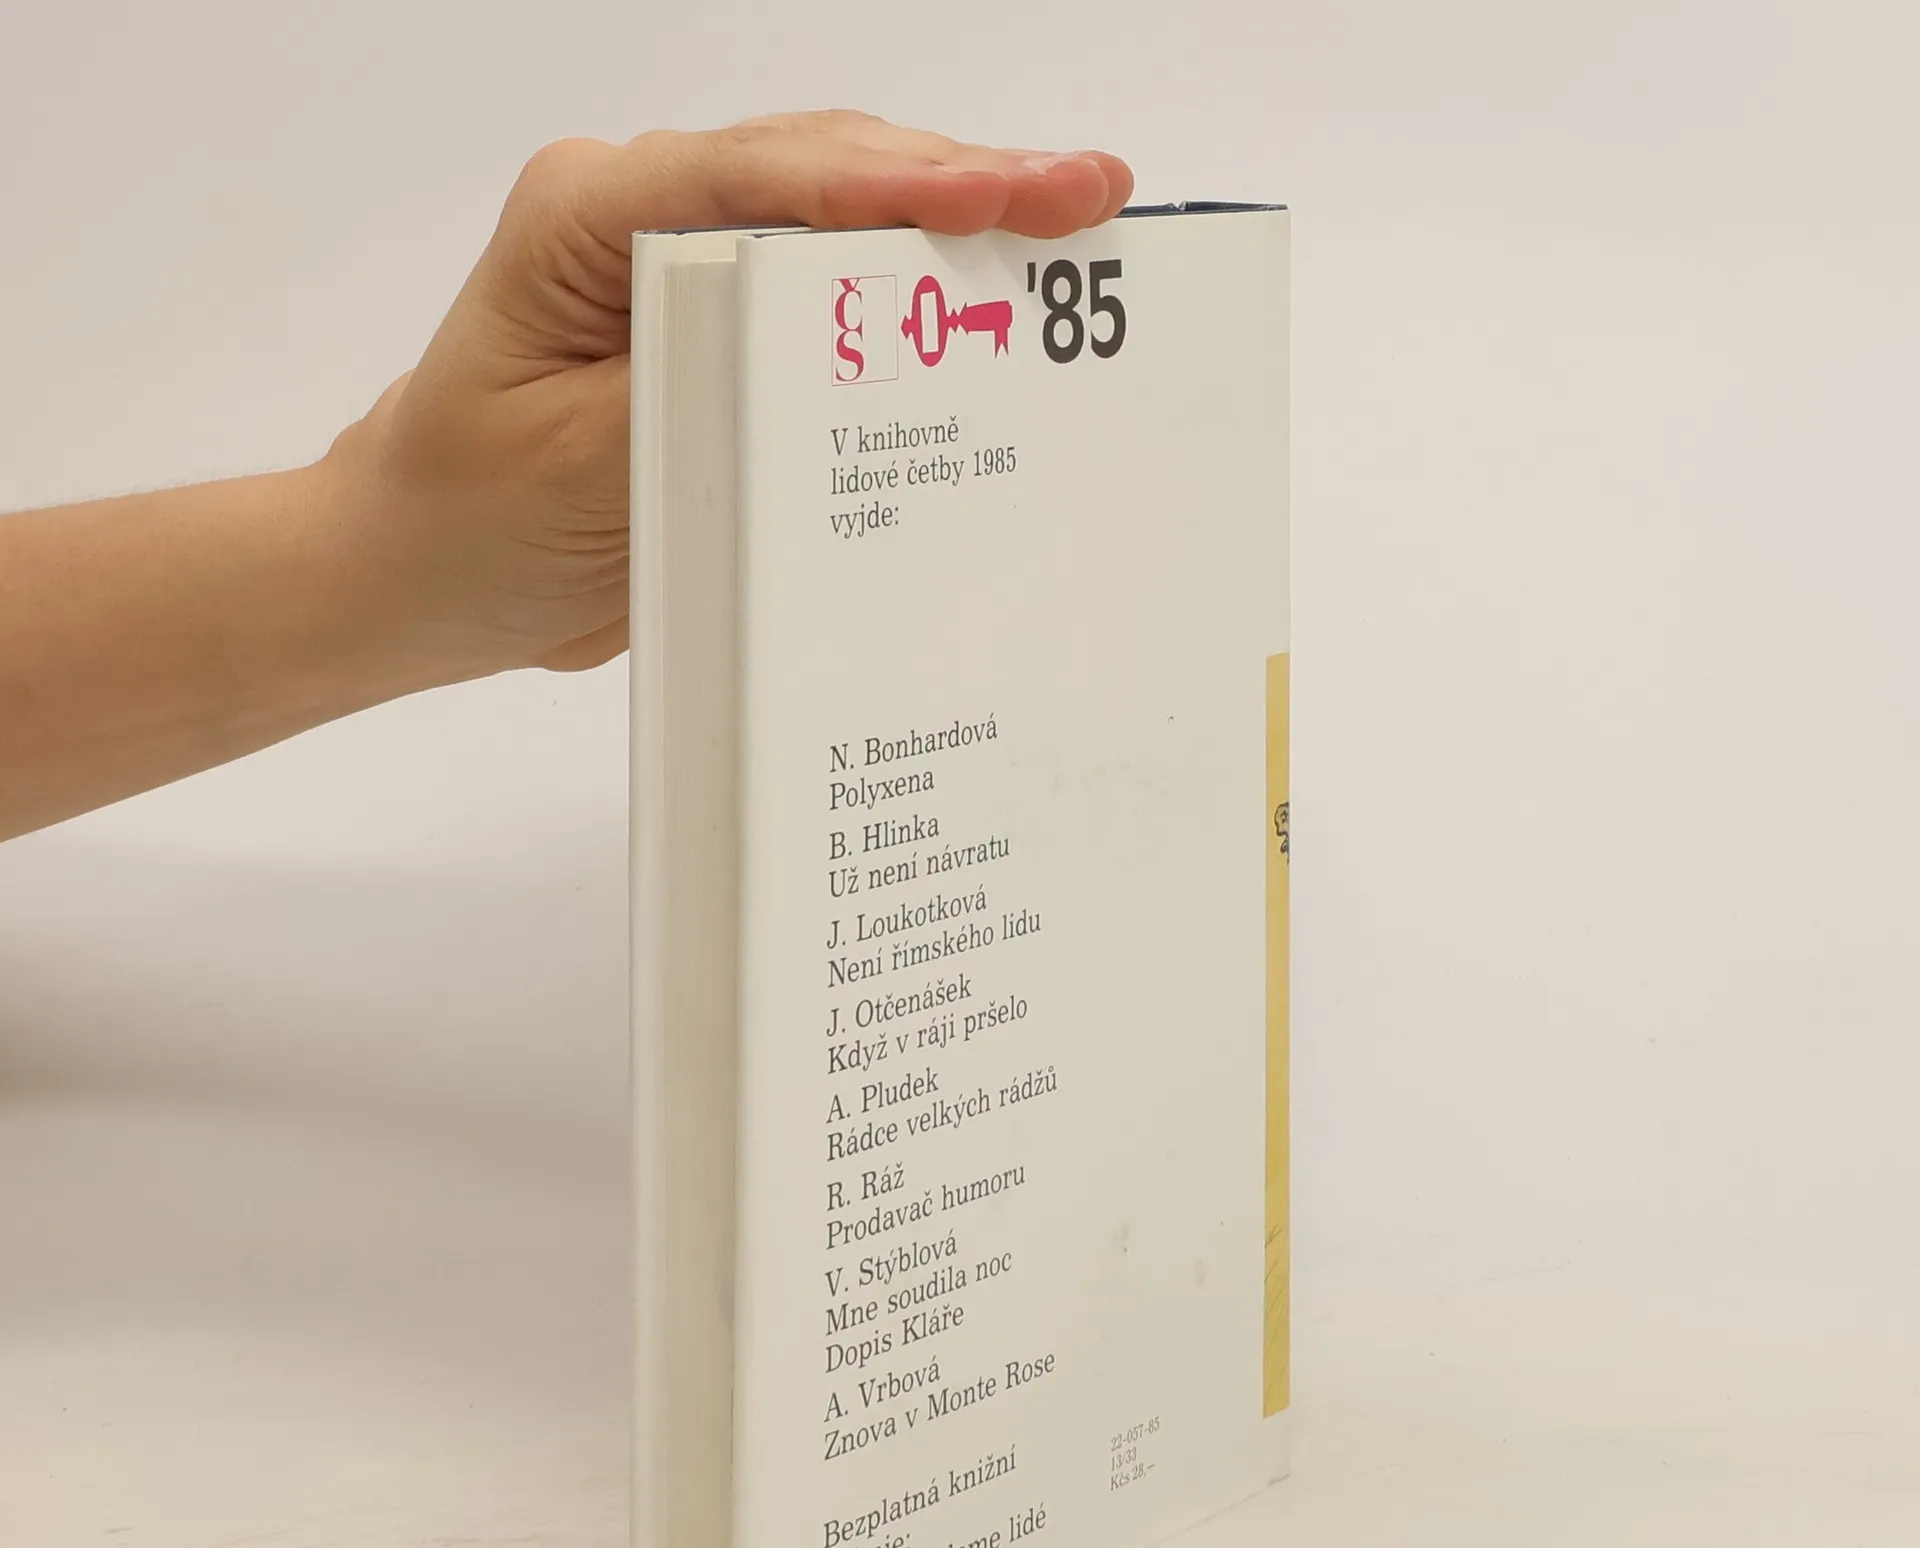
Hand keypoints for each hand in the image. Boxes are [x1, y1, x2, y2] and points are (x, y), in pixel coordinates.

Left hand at [328, 112, 1132, 683]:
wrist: (429, 573)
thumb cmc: (471, 519)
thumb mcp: (572, 474)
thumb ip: (690, 402)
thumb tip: (818, 367)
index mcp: (584, 219)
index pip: (749, 181)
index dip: (879, 185)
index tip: (990, 197)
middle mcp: (644, 216)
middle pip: (819, 170)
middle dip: (960, 181)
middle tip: (1088, 192)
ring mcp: (691, 263)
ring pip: (842, 214)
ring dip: (960, 222)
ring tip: (1079, 220)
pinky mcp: (730, 329)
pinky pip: (837, 296)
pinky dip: (922, 295)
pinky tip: (1005, 294)